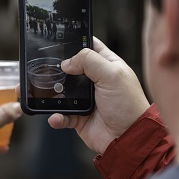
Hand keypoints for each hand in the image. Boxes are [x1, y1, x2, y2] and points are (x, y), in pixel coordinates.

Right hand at [48, 37, 149, 154]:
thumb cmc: (129, 105)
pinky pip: (61, 115)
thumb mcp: (112, 75)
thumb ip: (89, 61)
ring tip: (50, 94)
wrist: (129, 138)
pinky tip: (56, 116)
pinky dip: (57, 116)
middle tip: (49, 70)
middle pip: (70, 68)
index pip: (89, 46)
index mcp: (106, 65)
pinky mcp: (78, 117)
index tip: (59, 40)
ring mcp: (85, 99)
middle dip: (58, 69)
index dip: (76, 42)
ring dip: (54, 94)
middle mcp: (95, 81)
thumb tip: (66, 62)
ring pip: (62, 92)